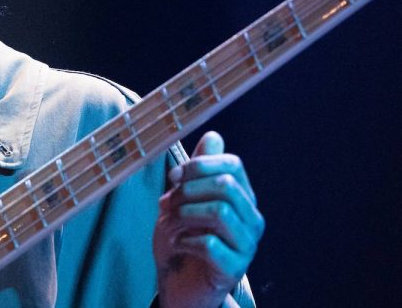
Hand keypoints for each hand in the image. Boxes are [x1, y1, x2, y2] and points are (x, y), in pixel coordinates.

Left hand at [153, 131, 264, 307]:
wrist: (178, 283)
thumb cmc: (182, 237)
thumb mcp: (183, 199)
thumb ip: (197, 171)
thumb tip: (214, 135)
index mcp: (241, 197)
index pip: (233, 164)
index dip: (200, 164)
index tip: (174, 176)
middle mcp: (251, 219)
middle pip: (226, 186)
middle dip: (189, 190)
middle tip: (168, 204)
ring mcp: (246, 245)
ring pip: (220, 211)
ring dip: (185, 214)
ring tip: (170, 224)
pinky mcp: (234, 269)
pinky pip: (211, 244)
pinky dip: (186, 240)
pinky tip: (178, 244)